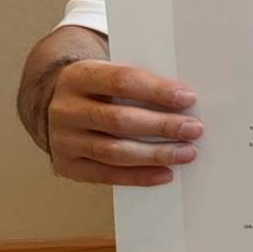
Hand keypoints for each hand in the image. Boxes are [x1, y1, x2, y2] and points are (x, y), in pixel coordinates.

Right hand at [46, 60, 202, 185]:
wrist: (58, 108)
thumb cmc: (99, 90)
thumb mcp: (110, 74)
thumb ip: (140, 84)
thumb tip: (185, 101)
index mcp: (79, 77)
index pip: (122, 81)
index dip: (157, 91)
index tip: (188, 98)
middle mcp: (67, 109)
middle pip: (120, 120)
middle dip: (162, 126)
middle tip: (194, 129)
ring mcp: (64, 140)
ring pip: (114, 151)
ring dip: (156, 154)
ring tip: (186, 153)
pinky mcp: (68, 166)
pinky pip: (107, 175)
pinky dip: (139, 176)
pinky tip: (165, 173)